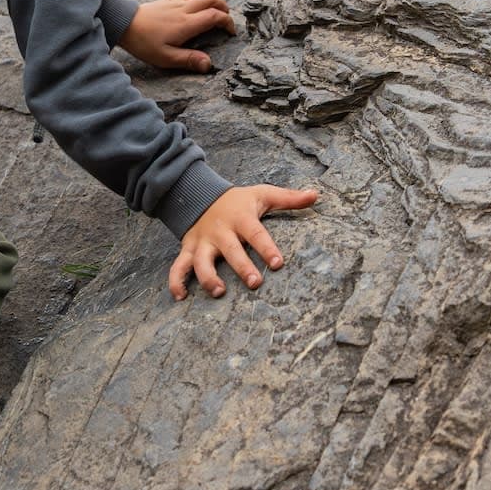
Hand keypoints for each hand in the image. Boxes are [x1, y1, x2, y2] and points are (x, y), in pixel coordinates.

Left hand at [122, 0, 236, 72]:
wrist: (124, 24)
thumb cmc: (144, 43)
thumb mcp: (165, 57)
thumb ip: (188, 60)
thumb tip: (208, 64)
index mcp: (186, 23)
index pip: (215, 15)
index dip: (228, 22)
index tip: (231, 32)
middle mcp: (184, 8)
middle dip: (225, 7)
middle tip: (226, 20)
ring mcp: (177, 1)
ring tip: (216, 12)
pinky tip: (199, 7)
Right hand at [170, 183, 318, 300]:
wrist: (198, 193)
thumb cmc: (237, 201)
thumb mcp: (262, 194)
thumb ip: (289, 198)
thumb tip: (315, 195)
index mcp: (240, 218)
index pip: (255, 233)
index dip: (266, 248)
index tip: (278, 263)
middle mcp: (220, 231)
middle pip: (231, 250)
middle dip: (242, 266)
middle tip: (255, 283)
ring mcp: (202, 242)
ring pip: (201, 261)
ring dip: (208, 277)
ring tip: (219, 292)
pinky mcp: (188, 249)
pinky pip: (178, 266)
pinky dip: (176, 281)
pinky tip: (180, 296)